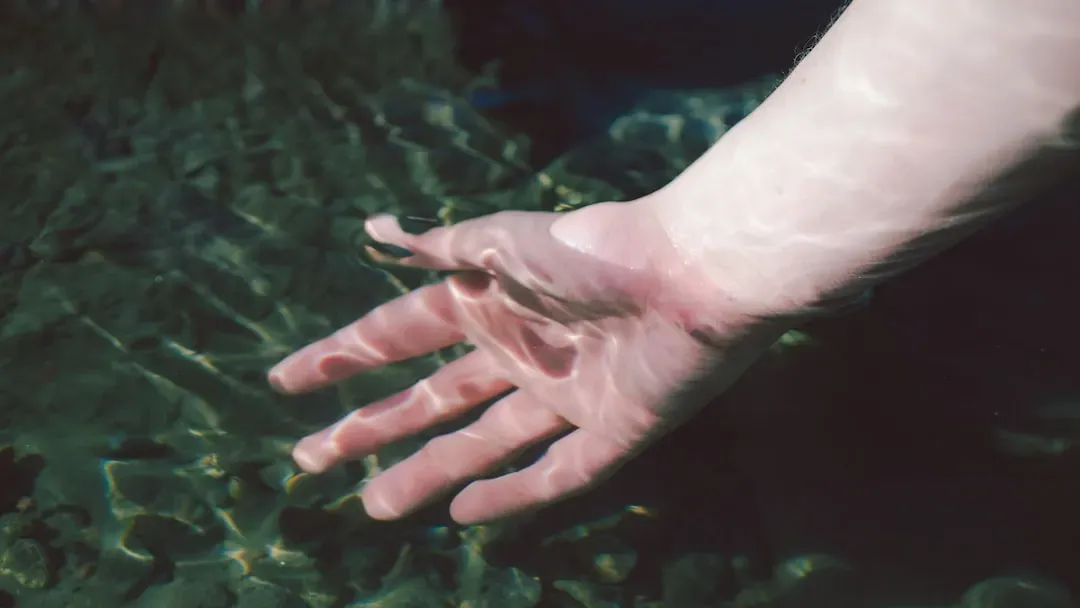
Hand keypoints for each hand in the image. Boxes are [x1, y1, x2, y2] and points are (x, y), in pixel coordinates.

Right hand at [268, 201, 786, 523]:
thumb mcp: (502, 241)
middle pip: (427, 400)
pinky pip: (555, 473)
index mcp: (488, 302)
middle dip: (368, 429)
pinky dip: (512, 495)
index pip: (396, 336)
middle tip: (309, 460)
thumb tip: (370, 226)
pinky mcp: (611, 430)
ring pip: (478, 444)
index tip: (285, 383)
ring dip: (425, 473)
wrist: (694, 273)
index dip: (341, 357)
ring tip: (371, 506)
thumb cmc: (593, 250)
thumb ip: (439, 245)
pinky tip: (466, 515)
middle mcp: (517, 351)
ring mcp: (562, 395)